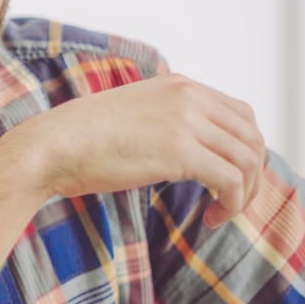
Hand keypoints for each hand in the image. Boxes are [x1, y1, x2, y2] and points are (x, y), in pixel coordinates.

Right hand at [25, 73, 265, 227]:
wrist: (52, 146)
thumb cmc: (81, 140)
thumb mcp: (133, 116)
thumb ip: (163, 121)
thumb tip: (185, 151)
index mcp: (179, 85)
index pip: (240, 113)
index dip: (244, 149)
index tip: (228, 178)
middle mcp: (189, 96)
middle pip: (251, 135)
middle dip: (252, 173)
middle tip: (232, 201)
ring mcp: (186, 121)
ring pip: (248, 159)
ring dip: (244, 193)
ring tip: (221, 214)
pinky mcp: (179, 151)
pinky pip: (230, 181)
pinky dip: (231, 204)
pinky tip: (211, 218)